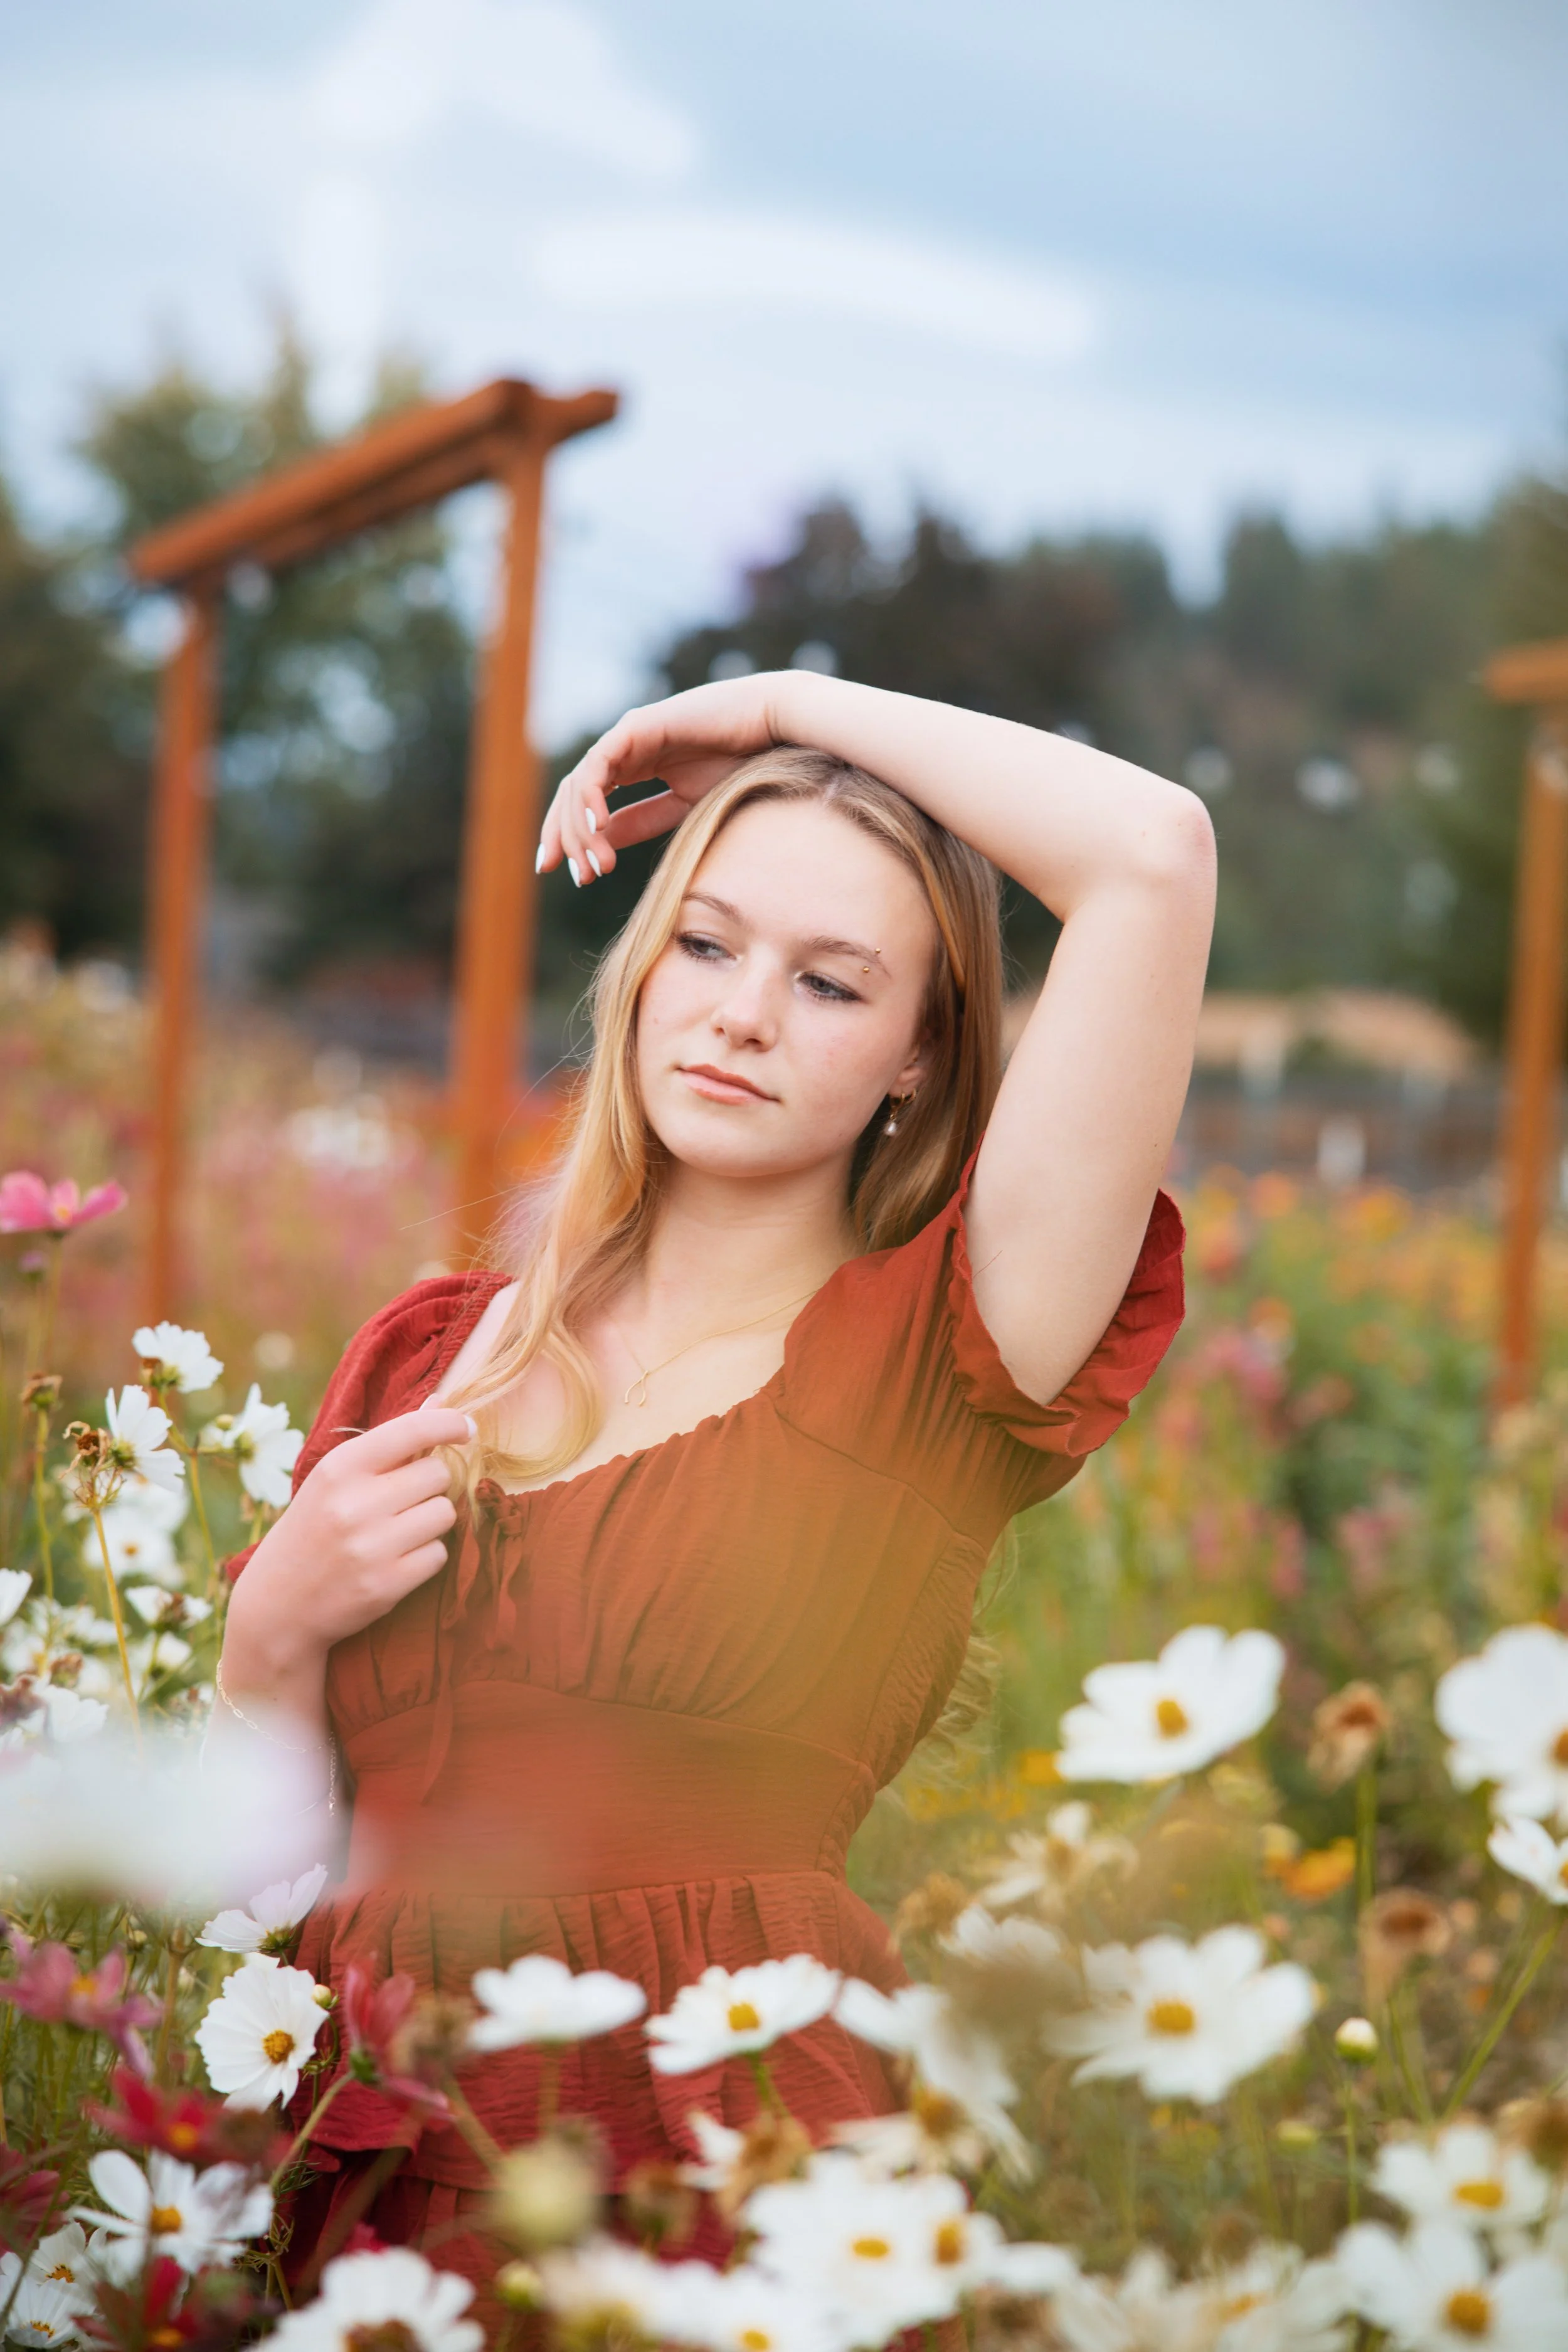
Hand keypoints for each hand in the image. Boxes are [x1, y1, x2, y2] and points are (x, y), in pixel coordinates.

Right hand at [221, 1407, 473, 1690]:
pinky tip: (397, 1559)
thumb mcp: (336, 1479)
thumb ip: (390, 1442)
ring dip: (432, 1520)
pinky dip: (427, 1556)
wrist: (277, 1605)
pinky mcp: (386, 1585)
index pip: (411, 1430)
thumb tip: (441, 1402)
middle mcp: (354, 1504)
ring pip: (444, 1513)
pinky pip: (439, 1554)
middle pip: (438, 1474)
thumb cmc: (314, 1529)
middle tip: (404, 1501)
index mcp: (339, 1468)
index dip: (449, 1424)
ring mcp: (370, 1547)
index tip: (466, 1428)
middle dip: (431, 1484)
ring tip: (399, 1531)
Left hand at [538, 675, 788, 887]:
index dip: (574, 840)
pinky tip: (598, 827)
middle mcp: (624, 751)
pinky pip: (599, 764)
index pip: (587, 804)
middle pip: (573, 796)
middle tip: (574, 877)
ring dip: (580, 828)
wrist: (771, 729)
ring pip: (580, 784)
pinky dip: (591, 796)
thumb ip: (643, 820)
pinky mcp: (637, 726)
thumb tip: (604, 841)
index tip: (577, 877)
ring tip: (595, 865)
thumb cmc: (740, 764)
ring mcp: (627, 736)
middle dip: (565, 838)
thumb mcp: (683, 805)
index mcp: (634, 767)